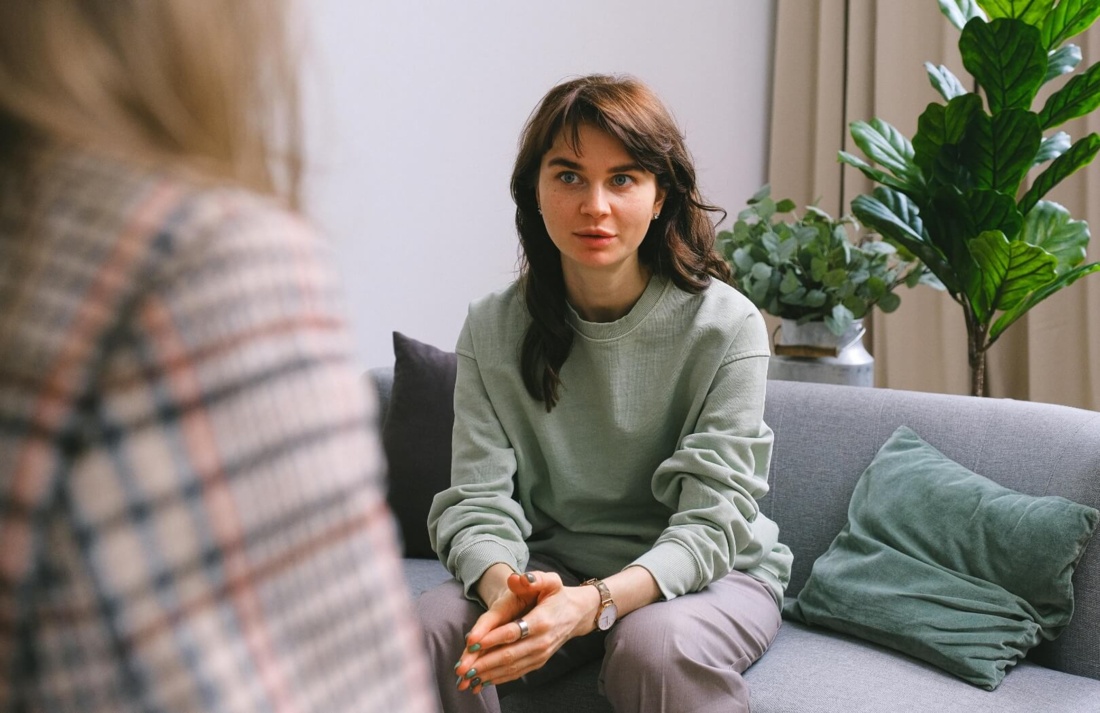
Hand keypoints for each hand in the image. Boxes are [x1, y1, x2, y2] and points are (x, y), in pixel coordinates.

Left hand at [455, 571, 597, 693]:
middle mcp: (542, 641)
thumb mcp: (551, 581)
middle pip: (509, 654)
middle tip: (461, 668)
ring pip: (511, 667)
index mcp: (543, 620)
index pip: (514, 631)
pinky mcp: (538, 662)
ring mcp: (540, 655)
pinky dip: (498, 678)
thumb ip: (536, 578)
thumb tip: (517, 578)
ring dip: (487, 674)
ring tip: (465, 678)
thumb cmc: (558, 595)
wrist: (576, 614)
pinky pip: (516, 673)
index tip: (472, 643)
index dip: (492, 638)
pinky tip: (481, 681)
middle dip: (483, 663)